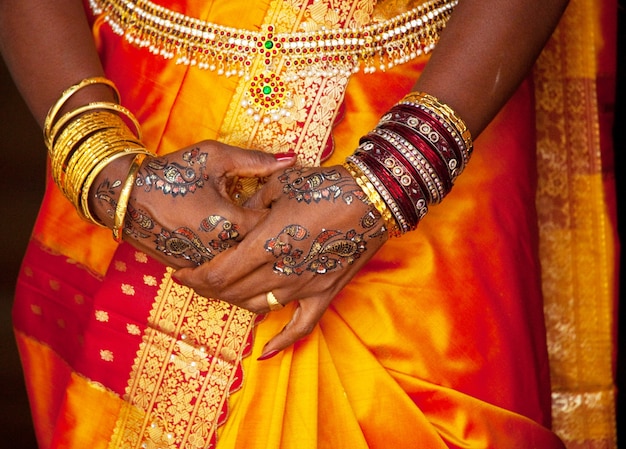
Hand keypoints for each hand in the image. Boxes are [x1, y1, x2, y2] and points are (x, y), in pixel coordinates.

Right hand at [90, 140, 294, 267]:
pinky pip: (218, 274)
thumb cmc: (172, 172)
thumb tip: (291, 159)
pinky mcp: (190, 271)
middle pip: (259, 251)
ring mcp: (203, 265)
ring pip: (239, 267)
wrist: (125, 195)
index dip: (280, 215)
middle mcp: (220, 251)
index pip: (273, 226)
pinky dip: (227, 263)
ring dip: (248, 253)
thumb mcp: (215, 158)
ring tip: (247, 233)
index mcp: (232, 224)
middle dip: (268, 237)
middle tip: (270, 220)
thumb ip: (256, 162)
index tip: (279, 203)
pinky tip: (228, 246)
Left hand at [174, 165, 388, 357]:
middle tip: (196, 280)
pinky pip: (301, 327)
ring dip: (234, 302)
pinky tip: (264, 353)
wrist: (374, 198)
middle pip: (232, 293)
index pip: (219, 274)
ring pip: (258, 307)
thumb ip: (253, 203)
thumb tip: (238, 216)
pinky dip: (281, 342)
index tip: (180, 273)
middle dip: (208, 289)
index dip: (194, 278)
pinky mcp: (325, 294)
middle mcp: (282, 270)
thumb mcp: (282, 184)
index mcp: (268, 242)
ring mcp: (305, 286)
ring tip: (223, 293)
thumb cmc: (327, 185)